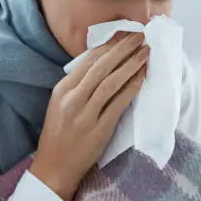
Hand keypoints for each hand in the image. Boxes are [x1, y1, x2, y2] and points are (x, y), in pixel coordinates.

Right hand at [29, 31, 148, 200]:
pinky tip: (142, 76)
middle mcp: (72, 98)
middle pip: (101, 66)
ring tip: (145, 51)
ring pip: (111, 81)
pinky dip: (132, 87)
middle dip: (122, 48)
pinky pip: (119, 103)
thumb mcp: (59, 104)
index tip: (123, 33)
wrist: (54, 167)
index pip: (88, 61)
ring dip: (130, 64)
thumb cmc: (58, 135)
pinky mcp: (99, 128)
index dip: (108, 45)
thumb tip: (101, 64)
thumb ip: (77, 86)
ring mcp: (86, 113)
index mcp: (62, 89)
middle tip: (139, 35)